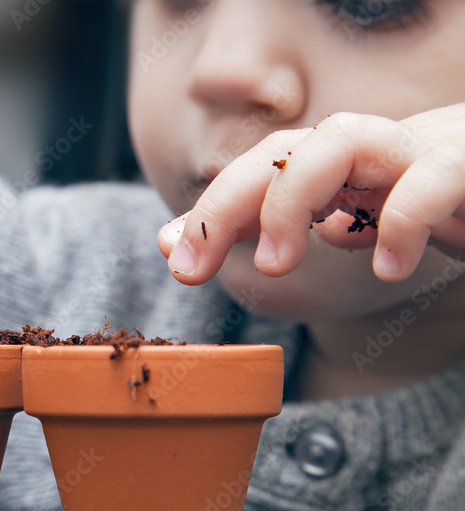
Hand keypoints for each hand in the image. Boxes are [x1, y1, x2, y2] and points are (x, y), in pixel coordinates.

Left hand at [158, 106, 464, 284]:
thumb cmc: (448, 197)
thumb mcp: (374, 216)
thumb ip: (312, 223)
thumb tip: (240, 236)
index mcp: (346, 163)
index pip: (263, 170)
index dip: (212, 208)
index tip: (174, 259)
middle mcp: (375, 149)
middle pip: (285, 150)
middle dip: (229, 203)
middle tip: (192, 266)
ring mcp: (424, 150)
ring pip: (342, 140)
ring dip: (292, 199)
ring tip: (274, 263)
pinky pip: (436, 176)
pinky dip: (401, 217)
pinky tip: (383, 267)